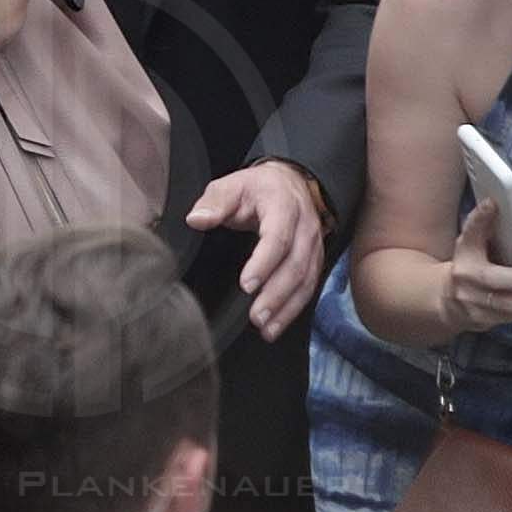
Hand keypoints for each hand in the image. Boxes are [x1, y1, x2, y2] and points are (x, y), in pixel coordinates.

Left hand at [188, 159, 329, 338]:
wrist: (290, 183)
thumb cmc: (256, 188)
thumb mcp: (231, 185)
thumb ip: (214, 202)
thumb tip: (197, 220)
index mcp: (284, 207)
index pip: (278, 238)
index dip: (264, 263)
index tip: (246, 284)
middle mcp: (305, 230)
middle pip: (295, 266)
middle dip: (276, 295)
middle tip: (256, 316)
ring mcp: (314, 247)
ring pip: (305, 281)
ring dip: (286, 308)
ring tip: (266, 328)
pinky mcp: (315, 261)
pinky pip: (308, 288)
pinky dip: (293, 308)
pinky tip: (276, 325)